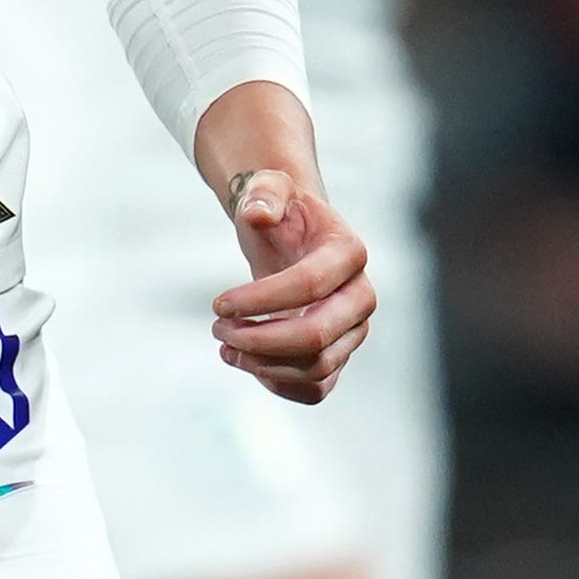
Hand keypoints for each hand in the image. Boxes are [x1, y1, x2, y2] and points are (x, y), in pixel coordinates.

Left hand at [211, 163, 374, 407]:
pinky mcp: (339, 357)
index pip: (309, 285)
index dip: (259, 300)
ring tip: (225, 346)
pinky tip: (244, 362)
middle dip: (258, 340)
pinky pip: (316, 389)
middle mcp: (361, 296)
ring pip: (315, 369)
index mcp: (349, 252)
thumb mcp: (268, 189)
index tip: (217, 303)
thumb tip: (259, 213)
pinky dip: (277, 385)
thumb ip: (264, 193)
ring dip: (262, 365)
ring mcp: (353, 331)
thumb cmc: (280, 213)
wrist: (293, 240)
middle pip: (316, 337)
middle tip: (218, 329)